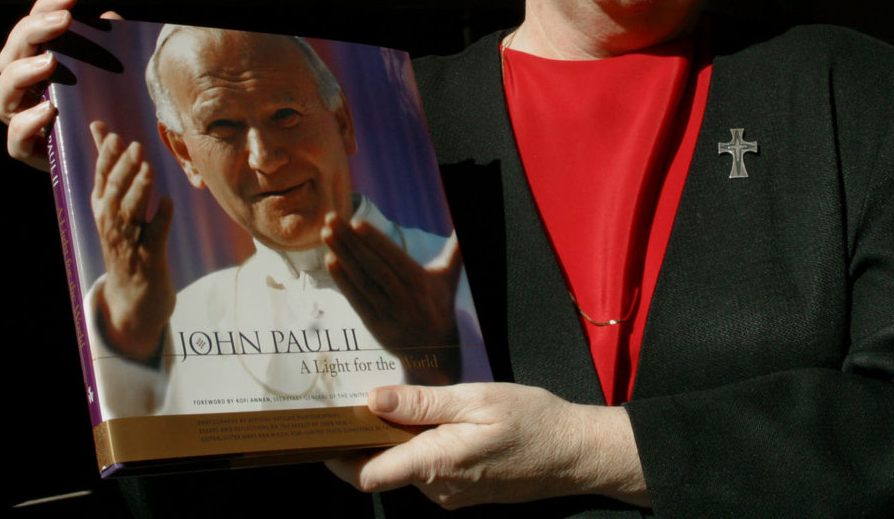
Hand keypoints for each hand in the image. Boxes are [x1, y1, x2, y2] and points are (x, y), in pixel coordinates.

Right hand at [0, 0, 120, 169]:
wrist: (119, 158)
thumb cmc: (117, 107)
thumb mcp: (121, 73)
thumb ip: (115, 47)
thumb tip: (108, 16)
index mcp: (41, 63)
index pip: (34, 28)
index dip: (46, 6)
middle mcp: (25, 90)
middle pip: (11, 55)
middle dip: (32, 32)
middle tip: (63, 21)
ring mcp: (23, 120)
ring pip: (2, 95)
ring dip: (22, 73)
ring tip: (50, 62)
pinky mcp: (31, 152)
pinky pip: (16, 140)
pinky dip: (27, 123)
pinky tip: (50, 110)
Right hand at [91, 120, 174, 360]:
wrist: (133, 294)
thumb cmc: (125, 237)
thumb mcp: (112, 202)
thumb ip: (109, 163)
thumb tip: (99, 126)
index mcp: (102, 209)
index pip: (101, 180)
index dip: (106, 158)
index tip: (112, 135)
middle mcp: (111, 225)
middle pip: (114, 194)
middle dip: (123, 170)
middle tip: (135, 146)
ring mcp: (129, 242)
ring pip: (131, 214)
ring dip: (139, 191)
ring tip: (148, 169)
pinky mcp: (149, 258)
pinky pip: (155, 236)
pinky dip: (161, 219)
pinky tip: (168, 203)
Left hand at [321, 213, 462, 383]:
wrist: (435, 350)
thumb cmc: (440, 304)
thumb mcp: (449, 276)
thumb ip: (456, 249)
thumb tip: (462, 224)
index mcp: (421, 283)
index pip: (394, 258)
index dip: (375, 241)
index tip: (356, 222)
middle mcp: (404, 299)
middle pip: (373, 266)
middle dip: (350, 241)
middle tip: (331, 218)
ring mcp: (387, 313)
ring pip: (361, 280)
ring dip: (342, 255)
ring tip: (326, 233)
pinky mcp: (374, 324)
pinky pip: (356, 299)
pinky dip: (342, 280)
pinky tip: (330, 260)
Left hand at [326, 382, 649, 508]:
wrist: (575, 453)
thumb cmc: (531, 420)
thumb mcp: (475, 400)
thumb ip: (421, 405)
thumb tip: (372, 402)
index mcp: (436, 465)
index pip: (365, 474)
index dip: (336, 455)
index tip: (318, 429)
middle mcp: (438, 490)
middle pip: (381, 469)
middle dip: (362, 438)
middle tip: (349, 398)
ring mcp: (452, 495)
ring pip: (405, 467)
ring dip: (394, 439)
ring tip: (392, 399)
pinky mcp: (465, 492)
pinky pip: (428, 470)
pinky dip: (418, 446)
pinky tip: (429, 417)